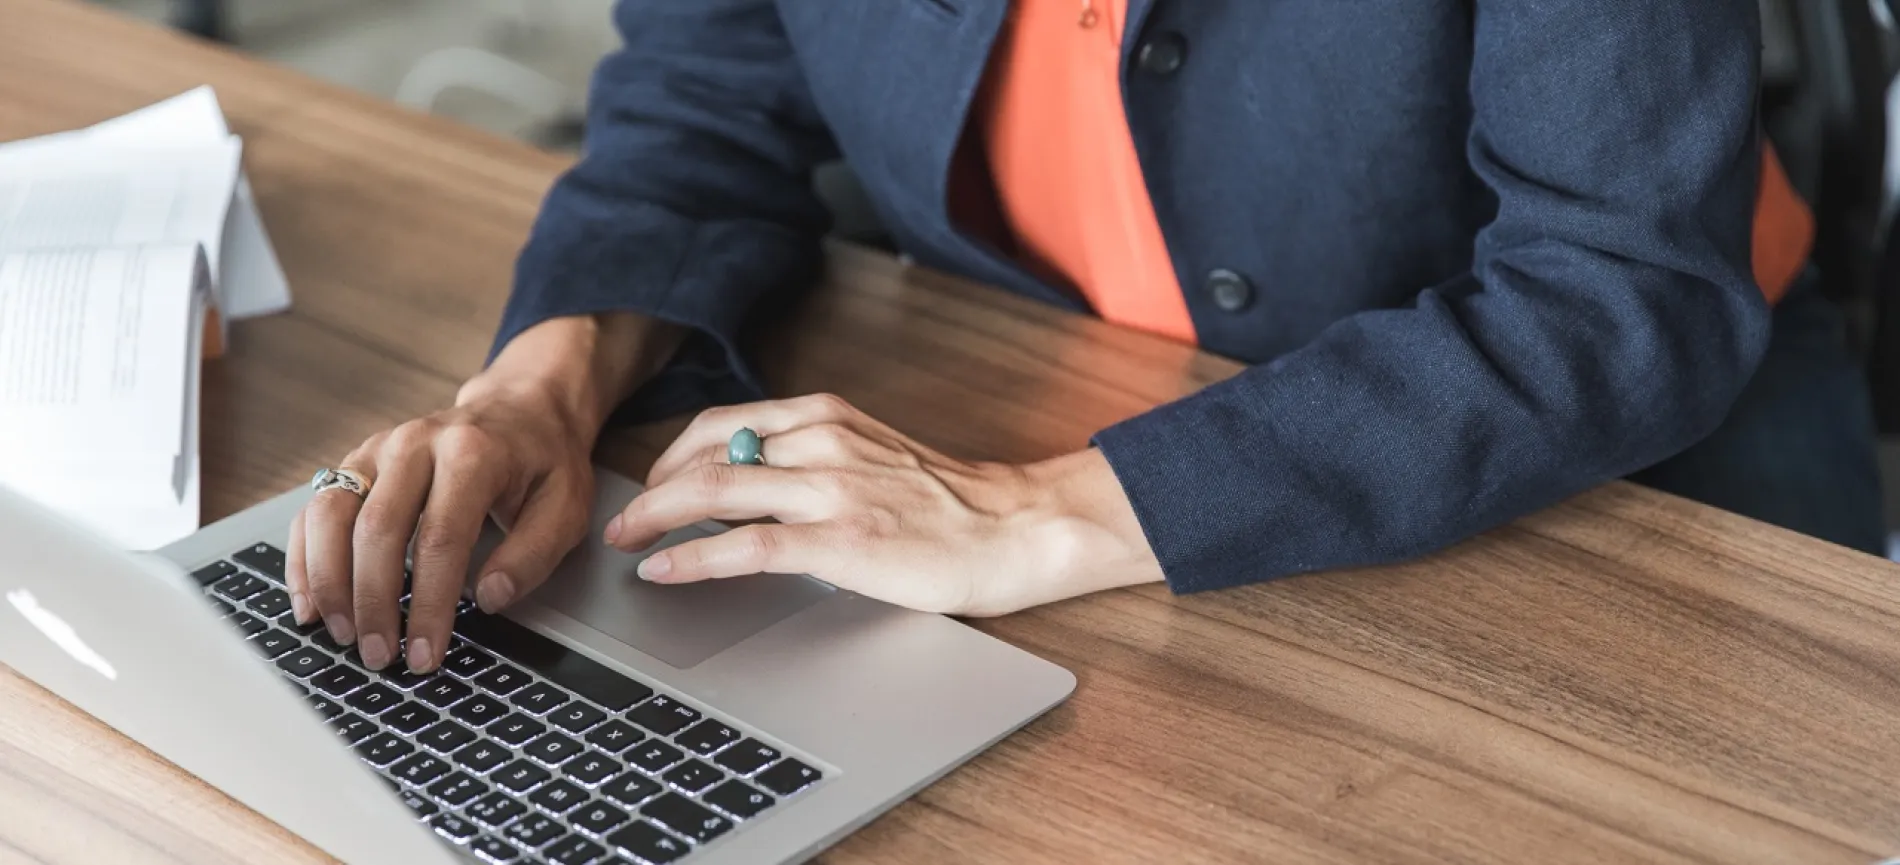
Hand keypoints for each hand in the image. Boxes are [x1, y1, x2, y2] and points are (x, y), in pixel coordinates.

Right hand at [287, 378, 594, 672]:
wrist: (521, 409)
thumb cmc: (542, 462)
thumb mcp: (566, 506)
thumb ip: (533, 554)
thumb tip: (490, 599)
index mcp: (472, 454)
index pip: (440, 538)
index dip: (430, 604)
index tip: (426, 653)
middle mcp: (415, 444)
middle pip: (376, 529)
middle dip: (374, 602)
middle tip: (380, 656)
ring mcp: (377, 449)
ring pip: (330, 515)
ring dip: (330, 583)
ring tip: (343, 635)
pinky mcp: (355, 461)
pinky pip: (314, 510)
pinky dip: (305, 559)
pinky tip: (311, 603)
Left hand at [608, 394, 1164, 615]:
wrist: (1015, 528)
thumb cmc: (949, 503)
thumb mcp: (873, 455)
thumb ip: (816, 458)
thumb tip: (750, 482)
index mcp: (829, 417)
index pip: (724, 422)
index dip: (672, 453)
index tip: (650, 482)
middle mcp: (822, 442)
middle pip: (707, 453)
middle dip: (650, 487)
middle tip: (624, 519)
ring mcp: (830, 491)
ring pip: (715, 490)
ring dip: (654, 516)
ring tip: (625, 540)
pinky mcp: (841, 542)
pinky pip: (746, 546)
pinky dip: (693, 556)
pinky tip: (664, 569)